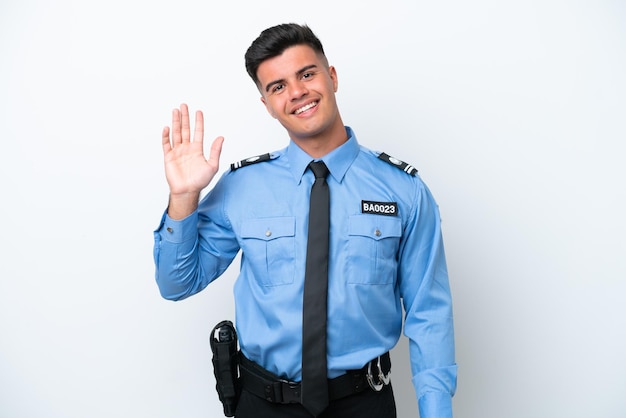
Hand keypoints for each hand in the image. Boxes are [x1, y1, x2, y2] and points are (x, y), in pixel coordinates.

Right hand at [161, 103, 223, 218]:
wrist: (187, 191)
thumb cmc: (200, 181)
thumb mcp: (212, 165)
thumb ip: (215, 151)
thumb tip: (221, 138)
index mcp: (197, 150)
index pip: (198, 132)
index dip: (198, 122)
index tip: (198, 111)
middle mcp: (187, 148)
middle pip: (185, 129)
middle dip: (185, 117)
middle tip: (184, 105)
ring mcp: (177, 152)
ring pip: (176, 133)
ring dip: (175, 122)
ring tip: (175, 111)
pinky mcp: (169, 157)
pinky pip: (166, 144)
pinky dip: (166, 136)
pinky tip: (166, 127)